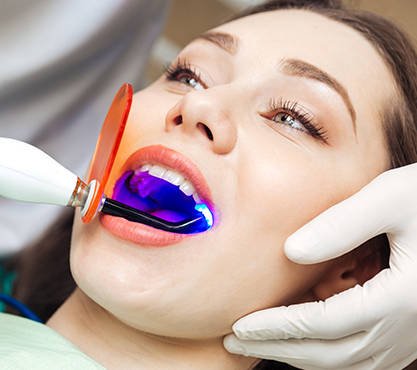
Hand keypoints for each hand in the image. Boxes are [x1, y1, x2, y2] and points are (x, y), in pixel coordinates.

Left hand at [224, 164, 416, 369]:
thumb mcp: (391, 198)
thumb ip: (342, 224)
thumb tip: (291, 251)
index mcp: (400, 297)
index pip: (323, 324)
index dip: (277, 327)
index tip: (240, 325)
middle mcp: (407, 327)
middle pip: (331, 353)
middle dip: (278, 348)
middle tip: (236, 341)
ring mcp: (412, 335)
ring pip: (347, 363)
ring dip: (301, 356)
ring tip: (263, 344)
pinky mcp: (411, 330)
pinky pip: (364, 357)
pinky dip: (329, 355)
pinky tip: (308, 343)